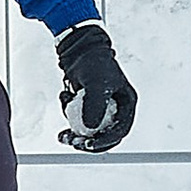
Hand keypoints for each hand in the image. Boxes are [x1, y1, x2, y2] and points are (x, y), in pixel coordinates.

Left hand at [57, 21, 136, 153]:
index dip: (104, 141)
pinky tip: (64, 95)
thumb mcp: (95, 83)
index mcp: (126, 103)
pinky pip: (78, 117)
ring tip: (63, 114)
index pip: (119, 131)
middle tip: (71, 141)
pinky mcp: (87, 104)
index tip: (87, 144)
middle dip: (87, 140)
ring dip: (74, 128)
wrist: (77, 46)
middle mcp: (116, 107)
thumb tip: (90, 130)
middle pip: (104, 134)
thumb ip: (95, 106)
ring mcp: (101, 106)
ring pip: (89, 128)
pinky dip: (68, 112)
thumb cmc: (92, 61)